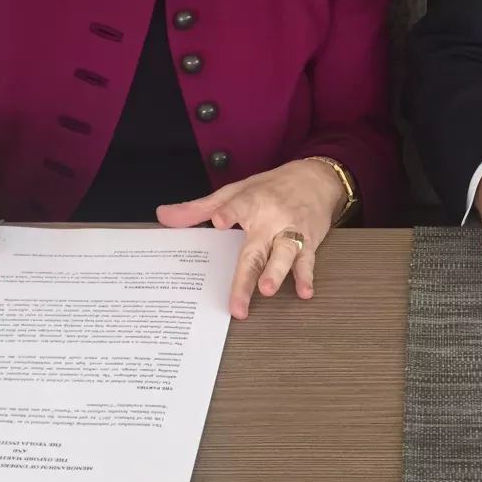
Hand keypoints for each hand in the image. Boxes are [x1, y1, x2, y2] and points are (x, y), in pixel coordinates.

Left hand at [156, 159, 346, 318]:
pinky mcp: (309, 241)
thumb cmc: (272, 187)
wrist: (318, 179)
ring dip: (277, 272)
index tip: (219, 221)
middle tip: (237, 302)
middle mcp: (272, 218)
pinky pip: (307, 260)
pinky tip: (304, 291)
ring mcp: (291, 231)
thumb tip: (163, 216)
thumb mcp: (236, 191)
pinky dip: (307, 276)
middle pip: (256, 249)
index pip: (238, 206)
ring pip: (284, 253)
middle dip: (246, 276)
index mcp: (252, 202)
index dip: (229, 212)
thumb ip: (199, 208)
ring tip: (268, 289)